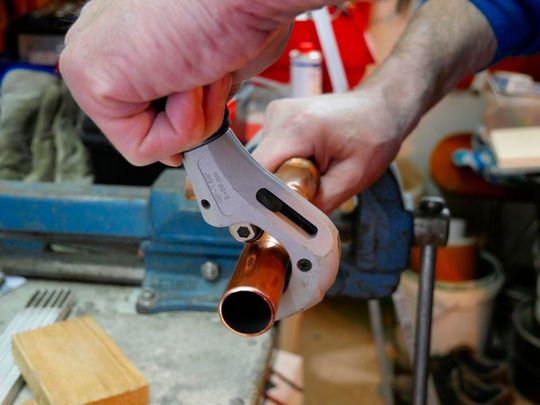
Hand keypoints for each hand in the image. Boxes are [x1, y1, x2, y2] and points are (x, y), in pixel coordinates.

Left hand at [59, 0, 303, 165]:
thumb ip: (195, 92)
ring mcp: (88, 58)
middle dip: (192, 117)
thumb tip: (198, 118)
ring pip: (144, 140)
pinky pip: (141, 148)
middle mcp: (99, 40)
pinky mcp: (89, 80)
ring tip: (202, 69)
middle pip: (143, 125)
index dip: (185, 116)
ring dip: (194, 119)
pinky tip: (188, 77)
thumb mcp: (218, 63)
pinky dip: (184, 127)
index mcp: (127, 30)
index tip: (206, 88)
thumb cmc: (243, 11)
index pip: (145, 103)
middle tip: (209, 73)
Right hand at [252, 89, 405, 212]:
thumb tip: (293, 224)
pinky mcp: (277, 118)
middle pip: (258, 167)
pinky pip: (270, 152)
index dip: (263, 196)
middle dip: (277, 186)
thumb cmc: (374, 135)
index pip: (259, 170)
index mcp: (297, 127)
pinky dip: (284, 163)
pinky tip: (308, 160)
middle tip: (309, 188)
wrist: (380, 107)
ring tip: (313, 169)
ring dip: (281, 175)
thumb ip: (319, 204)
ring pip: (262, 161)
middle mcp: (280, 115)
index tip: (275, 214)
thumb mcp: (352, 178)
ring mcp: (276, 114)